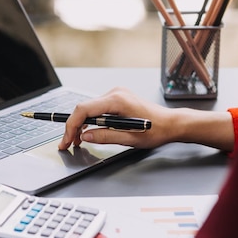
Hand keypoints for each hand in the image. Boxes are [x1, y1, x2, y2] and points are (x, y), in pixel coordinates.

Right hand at [57, 87, 234, 152]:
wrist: (171, 123)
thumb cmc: (156, 130)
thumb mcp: (130, 138)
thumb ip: (105, 136)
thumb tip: (85, 136)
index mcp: (117, 100)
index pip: (84, 109)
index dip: (71, 125)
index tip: (67, 139)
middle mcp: (115, 93)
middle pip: (84, 109)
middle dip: (73, 127)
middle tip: (67, 144)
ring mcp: (116, 94)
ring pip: (89, 108)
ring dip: (80, 124)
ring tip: (76, 141)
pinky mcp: (118, 99)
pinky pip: (97, 108)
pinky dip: (90, 120)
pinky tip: (88, 132)